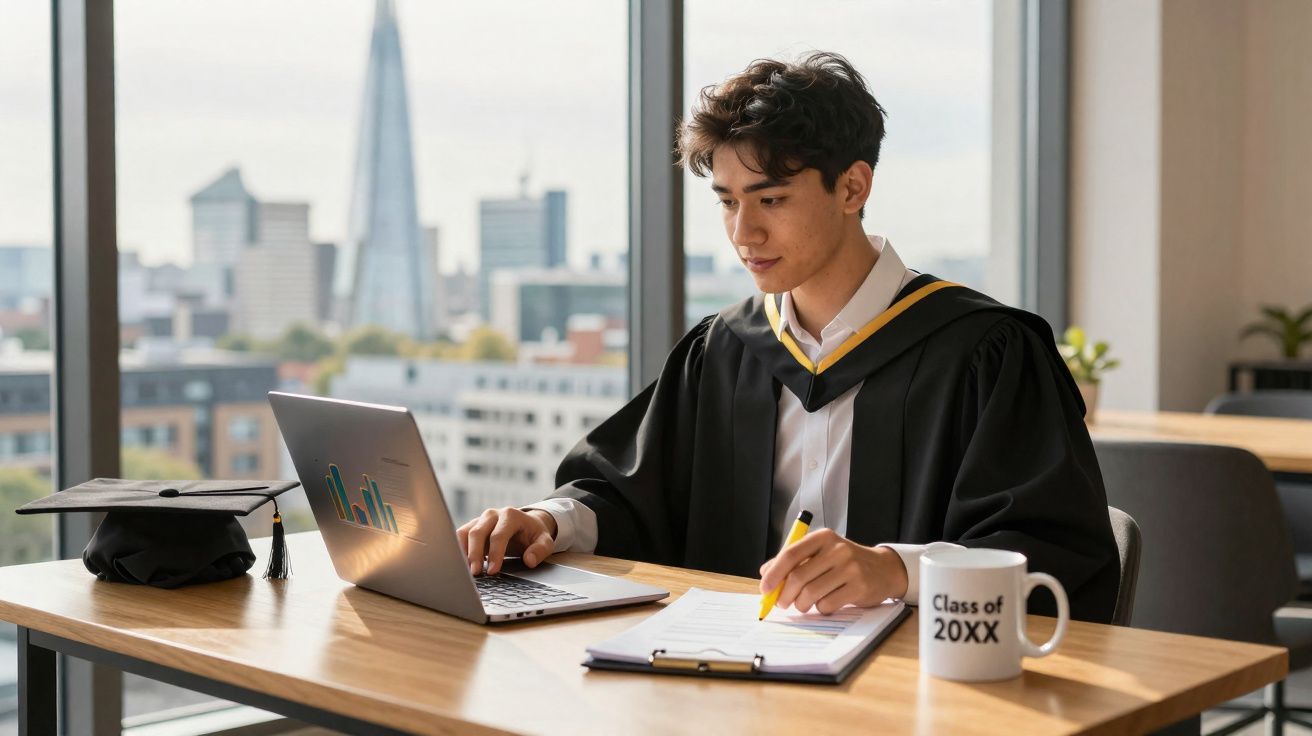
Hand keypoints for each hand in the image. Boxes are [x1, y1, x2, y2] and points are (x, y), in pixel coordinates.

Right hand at [457, 507, 556, 575]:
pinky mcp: (472, 526)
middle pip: (478, 532)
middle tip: (475, 573)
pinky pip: (460, 536)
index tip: (493, 571)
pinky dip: (458, 549)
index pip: (499, 535)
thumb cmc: (534, 534)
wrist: (527, 524)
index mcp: (511, 515)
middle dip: (475, 554)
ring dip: (463, 552)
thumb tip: (530, 561)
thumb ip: (540, 550)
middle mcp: (493, 514)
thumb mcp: (545, 541)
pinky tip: (462, 564)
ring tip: (466, 571)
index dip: (495, 553)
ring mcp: (481, 519)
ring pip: (465, 533)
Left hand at [758, 528, 907, 614]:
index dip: (774, 573)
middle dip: (785, 595)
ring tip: (803, 605)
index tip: (765, 588)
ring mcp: (850, 568)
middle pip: (798, 577)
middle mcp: (837, 549)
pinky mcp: (859, 587)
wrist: (884, 569)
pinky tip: (825, 604)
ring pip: (811, 593)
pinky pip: (827, 604)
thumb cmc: (845, 562)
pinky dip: (820, 608)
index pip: (790, 554)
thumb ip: (794, 560)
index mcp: (823, 537)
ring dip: (801, 604)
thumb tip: (765, 572)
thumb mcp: (822, 554)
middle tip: (782, 603)